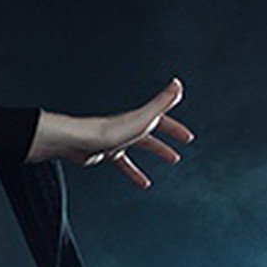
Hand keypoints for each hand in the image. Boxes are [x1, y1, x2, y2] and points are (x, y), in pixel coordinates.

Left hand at [49, 79, 192, 189]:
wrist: (79, 141)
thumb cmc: (109, 131)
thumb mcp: (143, 118)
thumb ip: (162, 102)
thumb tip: (178, 84)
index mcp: (137, 119)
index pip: (161, 121)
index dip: (175, 129)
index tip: (187, 137)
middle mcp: (127, 128)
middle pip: (150, 135)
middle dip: (166, 143)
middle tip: (177, 154)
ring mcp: (116, 140)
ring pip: (138, 147)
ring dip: (153, 154)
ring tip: (165, 165)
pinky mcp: (105, 152)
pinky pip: (123, 164)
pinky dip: (133, 172)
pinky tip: (139, 182)